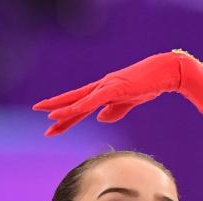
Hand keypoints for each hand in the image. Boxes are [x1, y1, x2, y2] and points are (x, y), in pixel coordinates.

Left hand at [31, 51, 183, 136]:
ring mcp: (106, 87)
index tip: (52, 126)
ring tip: (46, 116)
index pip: (80, 106)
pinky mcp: (113, 89)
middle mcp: (100, 88)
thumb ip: (114, 110)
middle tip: (36, 111)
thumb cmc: (149, 85)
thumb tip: (100, 119)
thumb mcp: (128, 102)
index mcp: (103, 92)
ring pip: (79, 100)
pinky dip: (77, 107)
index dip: (66, 116)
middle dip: (55, 108)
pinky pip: (91, 101)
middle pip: (73, 100)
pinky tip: (65, 113)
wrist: (165, 72)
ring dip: (62, 108)